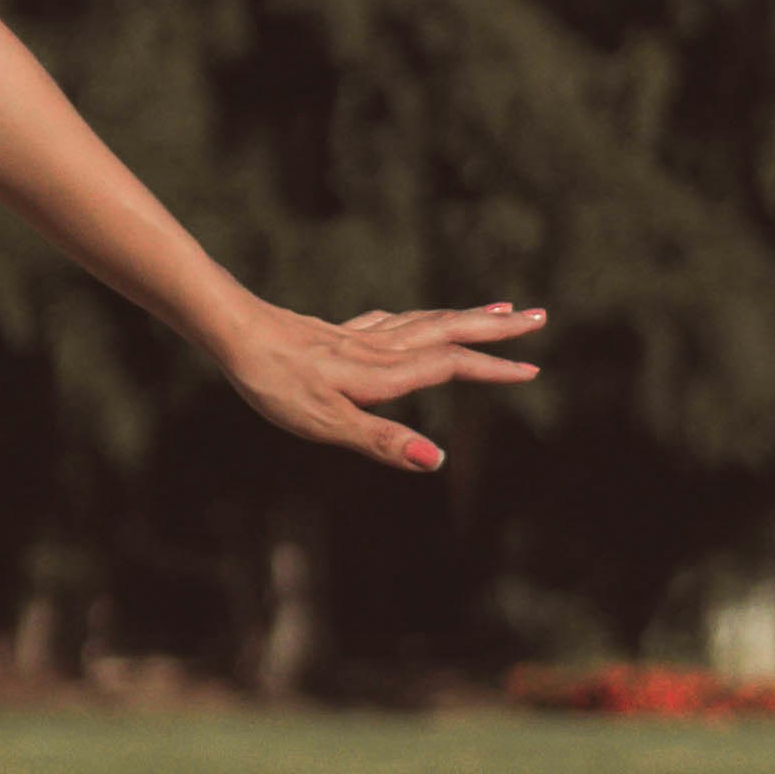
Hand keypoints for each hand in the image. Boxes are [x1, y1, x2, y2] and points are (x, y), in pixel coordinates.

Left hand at [218, 295, 544, 475]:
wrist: (235, 334)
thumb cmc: (277, 384)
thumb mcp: (328, 424)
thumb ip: (383, 442)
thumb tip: (438, 462)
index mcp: (385, 374)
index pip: (452, 365)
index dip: (492, 368)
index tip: (533, 369)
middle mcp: (380, 349)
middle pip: (449, 332)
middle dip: (494, 328)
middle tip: (539, 316)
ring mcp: (359, 338)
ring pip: (426, 321)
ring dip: (465, 318)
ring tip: (498, 311)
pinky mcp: (338, 334)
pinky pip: (393, 321)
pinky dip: (419, 318)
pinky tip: (414, 320)